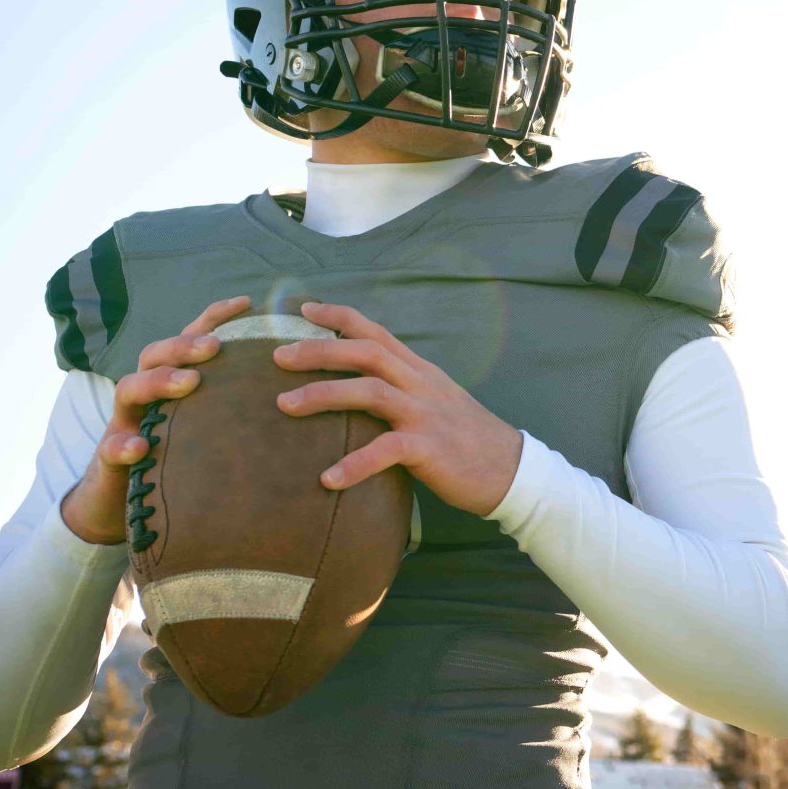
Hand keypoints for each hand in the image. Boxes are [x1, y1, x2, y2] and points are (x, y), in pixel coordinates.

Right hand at [59, 295, 252, 546]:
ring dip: (159, 381)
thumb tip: (296, 391)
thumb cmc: (179, 460)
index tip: (247, 303)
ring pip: (129, 389)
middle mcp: (144, 396)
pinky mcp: (110, 459)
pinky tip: (140, 447)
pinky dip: (124, 444)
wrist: (122, 504)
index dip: (213, 318)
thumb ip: (237, 406)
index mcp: (171, 382)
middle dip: (185, 345)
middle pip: (155, 355)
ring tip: (189, 382)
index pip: (189, 341)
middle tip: (215, 346)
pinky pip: (111, 448)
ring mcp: (124, 423)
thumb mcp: (209, 427)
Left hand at [273, 299, 525, 517]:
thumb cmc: (466, 441)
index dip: (340, 316)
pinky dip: (354, 463)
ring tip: (283, 406)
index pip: (377, 332)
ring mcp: (426, 414)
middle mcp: (421, 384)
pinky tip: (328, 479)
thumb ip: (402, 391)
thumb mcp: (435, 403)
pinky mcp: (429, 448)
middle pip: (365, 352)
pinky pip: (385, 450)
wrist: (512, 471)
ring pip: (369, 391)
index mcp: (420, 372)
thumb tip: (359, 391)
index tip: (304, 309)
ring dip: (322, 395)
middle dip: (318, 349)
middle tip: (275, 356)